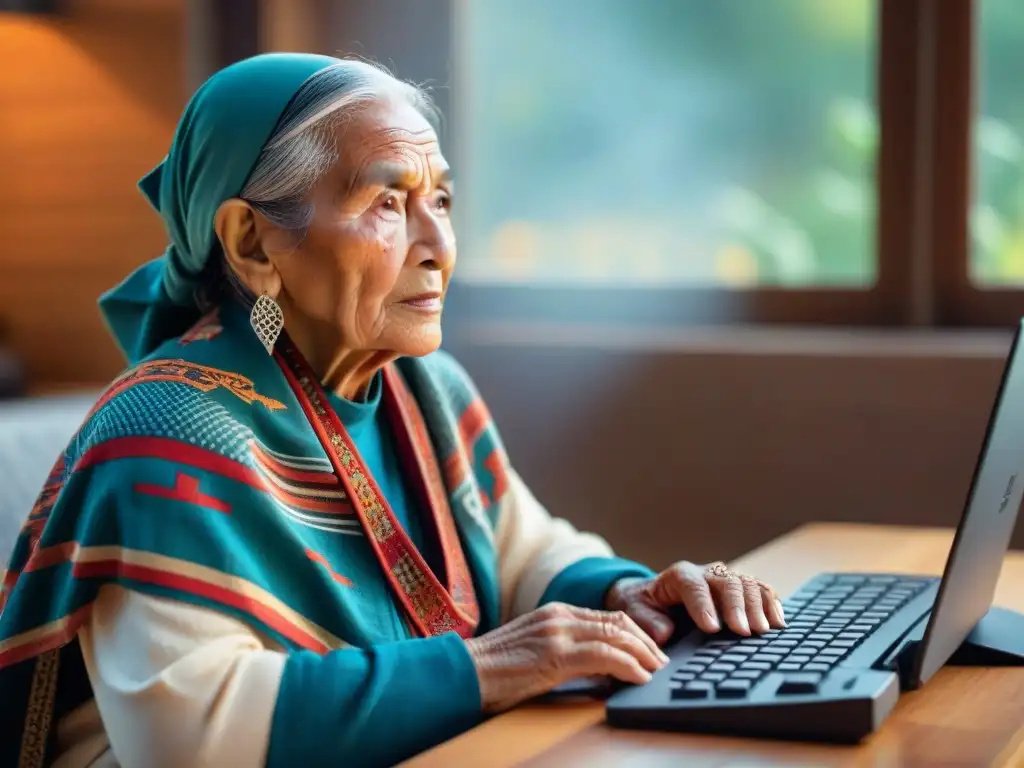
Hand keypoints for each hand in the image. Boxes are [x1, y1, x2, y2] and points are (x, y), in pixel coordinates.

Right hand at [463, 602, 669, 712]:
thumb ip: (565, 651)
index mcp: (556, 612)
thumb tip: (600, 670)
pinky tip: (639, 677)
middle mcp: (560, 615)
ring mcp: (558, 631)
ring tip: (657, 671)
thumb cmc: (495, 670)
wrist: (464, 672)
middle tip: (662, 663)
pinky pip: (604, 656)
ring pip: (617, 635)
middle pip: (619, 622)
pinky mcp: (555, 653)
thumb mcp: (535, 651)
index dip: (636, 634)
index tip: (652, 653)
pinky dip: (629, 666)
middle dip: (647, 643)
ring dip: (644, 655)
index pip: (609, 616)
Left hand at [604, 561, 785, 644]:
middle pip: (726, 582)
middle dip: (736, 606)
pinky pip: (761, 590)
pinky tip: (779, 622)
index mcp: (679, 576)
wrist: (654, 596)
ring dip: (758, 606)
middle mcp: (706, 573)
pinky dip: (772, 603)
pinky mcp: (740, 590)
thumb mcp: (636, 611)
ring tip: (763, 630)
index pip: (693, 585)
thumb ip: (648, 620)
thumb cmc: (646, 605)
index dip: (703, 605)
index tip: (712, 628)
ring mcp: (725, 580)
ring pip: (747, 584)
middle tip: (743, 631)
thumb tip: (665, 631)